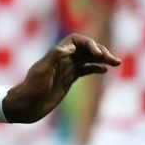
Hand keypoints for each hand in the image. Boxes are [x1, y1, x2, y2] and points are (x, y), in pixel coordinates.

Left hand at [3, 33, 118, 122]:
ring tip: (116, 62)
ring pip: (87, 59)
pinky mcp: (69, 79)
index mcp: (57, 54)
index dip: (88, 43)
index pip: (76, 40)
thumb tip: (72, 48)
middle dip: (100, 51)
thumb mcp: (42, 70)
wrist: (28, 104)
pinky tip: (104, 69)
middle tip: (114, 60)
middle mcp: (63, 59)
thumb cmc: (32, 87)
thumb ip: (55, 56)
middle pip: (85, 49)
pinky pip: (84, 70)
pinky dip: (95, 68)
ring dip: (101, 59)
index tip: (98, 54)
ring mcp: (66, 69)